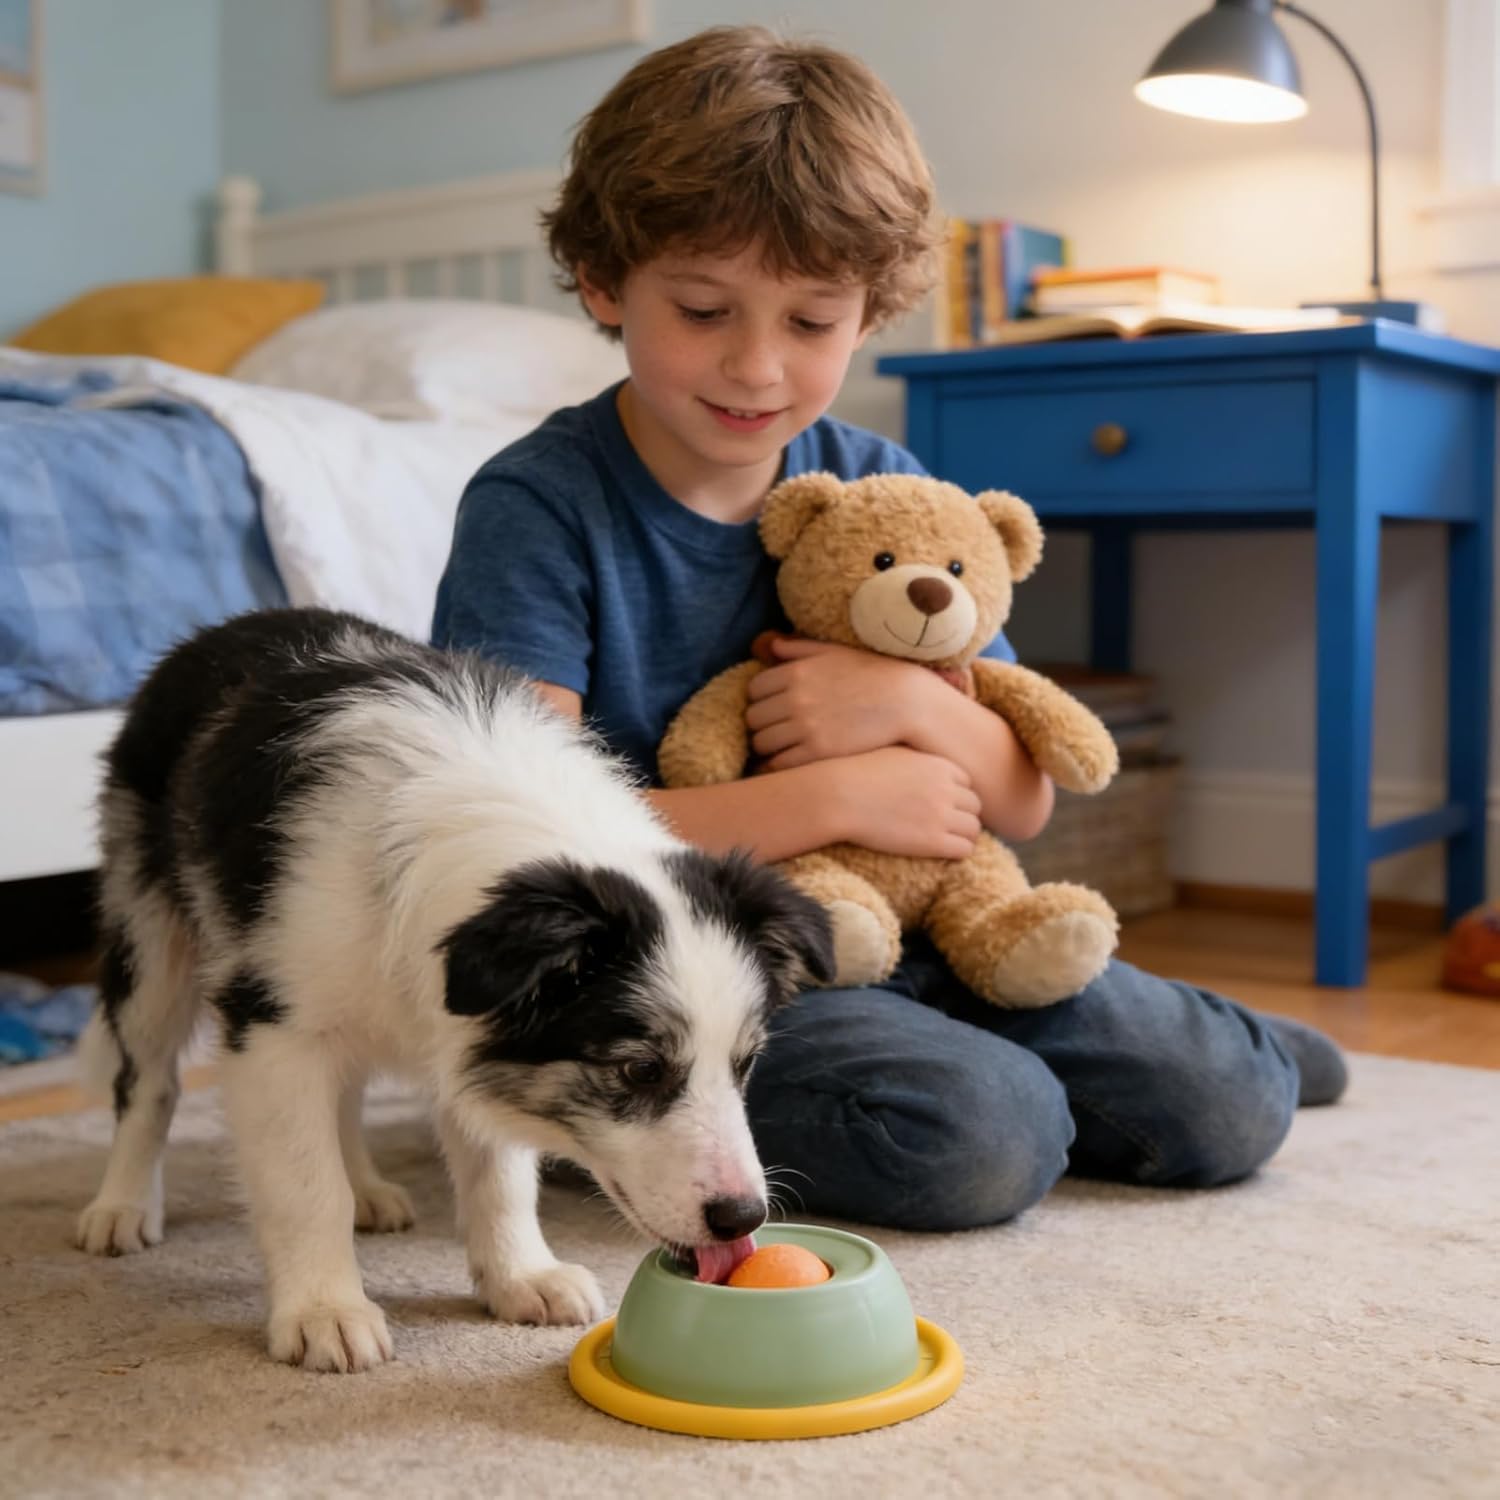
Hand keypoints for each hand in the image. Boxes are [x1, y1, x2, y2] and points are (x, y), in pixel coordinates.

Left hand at [745, 635, 938, 770]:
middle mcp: (795, 699)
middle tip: (776, 729)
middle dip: (761, 724)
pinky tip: (794, 760)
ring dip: (768, 746)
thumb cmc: (874, 674)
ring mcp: (805, 727)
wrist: (907, 702)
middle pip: (753, 718)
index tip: (772, 707)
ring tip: (784, 746)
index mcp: (796, 672)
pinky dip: (780, 764)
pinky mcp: (818, 752)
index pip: (753, 690)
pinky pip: (779, 763)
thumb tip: (773, 645)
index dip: (760, 700)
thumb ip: (801, 648)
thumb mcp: (836, 652)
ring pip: (761, 743)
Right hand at [829, 747, 981, 859]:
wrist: (838, 796)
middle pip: (974, 805)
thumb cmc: (856, 773)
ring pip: (974, 829)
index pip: (967, 782)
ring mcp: (941, 815)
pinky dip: (958, 852)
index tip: (941, 805)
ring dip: (963, 835)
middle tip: (945, 825)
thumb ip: (915, 758)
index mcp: (939, 765)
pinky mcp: (933, 841)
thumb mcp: (893, 752)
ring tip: (946, 841)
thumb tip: (919, 763)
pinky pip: (964, 849)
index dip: (955, 795)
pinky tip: (942, 852)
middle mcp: (946, 789)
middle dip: (962, 815)